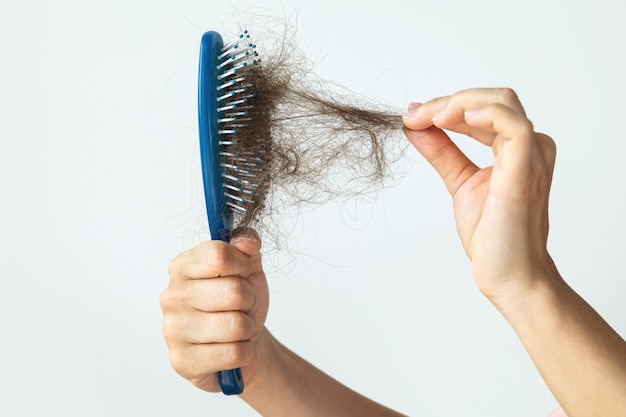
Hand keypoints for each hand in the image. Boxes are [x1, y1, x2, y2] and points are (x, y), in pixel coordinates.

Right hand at [160, 228, 269, 391]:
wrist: (244, 343)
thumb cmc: (241, 303)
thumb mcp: (249, 268)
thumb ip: (247, 244)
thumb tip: (247, 241)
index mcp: (182, 267)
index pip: (218, 255)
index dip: (242, 264)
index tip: (243, 273)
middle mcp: (171, 296)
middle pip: (233, 291)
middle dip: (248, 300)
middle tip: (240, 306)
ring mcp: (173, 330)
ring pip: (235, 325)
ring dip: (247, 328)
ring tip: (236, 328)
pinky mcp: (182, 361)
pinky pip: (233, 353)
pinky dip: (243, 352)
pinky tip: (231, 348)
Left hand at [402, 88, 556, 299]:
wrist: (507, 273)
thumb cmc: (493, 234)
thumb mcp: (458, 181)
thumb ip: (441, 151)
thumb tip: (416, 126)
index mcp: (516, 149)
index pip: (483, 109)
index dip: (445, 107)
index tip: (412, 116)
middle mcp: (529, 148)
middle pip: (493, 99)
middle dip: (447, 102)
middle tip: (414, 115)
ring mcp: (531, 157)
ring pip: (501, 103)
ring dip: (458, 104)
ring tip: (429, 117)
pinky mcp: (524, 171)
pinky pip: (513, 127)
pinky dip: (484, 114)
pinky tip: (455, 118)